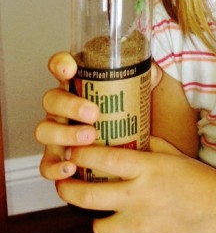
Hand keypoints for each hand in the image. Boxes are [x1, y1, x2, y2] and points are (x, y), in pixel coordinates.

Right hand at [35, 52, 162, 180]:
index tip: (71, 69)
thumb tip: (152, 68)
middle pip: (51, 100)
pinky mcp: (61, 157)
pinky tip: (71, 168)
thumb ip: (146, 72)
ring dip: (64, 134)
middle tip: (94, 113)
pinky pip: (47, 165)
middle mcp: (65, 106)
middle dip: (70, 106)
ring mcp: (59, 131)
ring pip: (45, 130)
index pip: (61, 66)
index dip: (60, 65)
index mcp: (80, 83)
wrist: (142, 138)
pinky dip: (55, 167)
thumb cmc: (135, 108)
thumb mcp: (143, 85)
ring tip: (90, 138)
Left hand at [57, 137, 215, 232]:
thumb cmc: (207, 181)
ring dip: (98, 217)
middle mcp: (140, 198)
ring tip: (105, 210)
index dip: (80, 155)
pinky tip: (126, 228)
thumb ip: (151, 147)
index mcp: (149, 169)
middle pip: (85, 197)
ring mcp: (142, 227)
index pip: (101, 159)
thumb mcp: (178, 156)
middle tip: (68, 184)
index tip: (73, 153)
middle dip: (69, 190)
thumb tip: (131, 139)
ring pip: (98, 227)